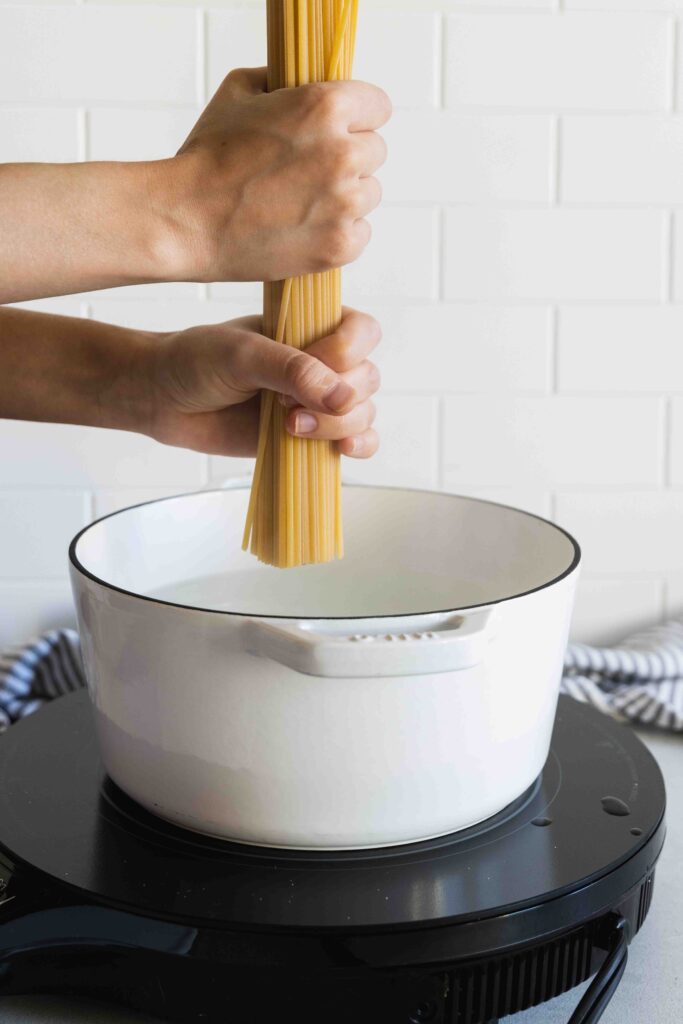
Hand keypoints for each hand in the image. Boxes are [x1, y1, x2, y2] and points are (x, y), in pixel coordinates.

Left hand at [148, 307, 380, 457]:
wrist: (164, 399)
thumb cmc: (197, 362)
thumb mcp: (241, 354)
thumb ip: (292, 370)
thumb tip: (343, 398)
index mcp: (310, 325)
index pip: (363, 332)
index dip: (348, 351)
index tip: (313, 361)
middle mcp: (322, 361)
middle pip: (367, 378)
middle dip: (337, 398)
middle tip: (286, 405)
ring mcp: (317, 400)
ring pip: (362, 413)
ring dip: (337, 425)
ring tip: (289, 427)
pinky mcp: (311, 435)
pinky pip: (357, 440)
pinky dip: (359, 445)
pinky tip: (342, 449)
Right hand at [164, 68, 390, 282]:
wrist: (187, 221)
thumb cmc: (207, 157)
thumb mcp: (238, 92)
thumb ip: (283, 82)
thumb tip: (303, 81)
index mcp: (326, 107)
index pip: (378, 106)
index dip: (357, 116)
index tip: (341, 129)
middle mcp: (342, 154)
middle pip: (375, 151)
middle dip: (348, 157)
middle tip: (309, 169)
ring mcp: (344, 205)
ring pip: (369, 194)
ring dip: (345, 196)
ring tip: (302, 200)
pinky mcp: (339, 246)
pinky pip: (361, 233)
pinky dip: (339, 233)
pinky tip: (305, 227)